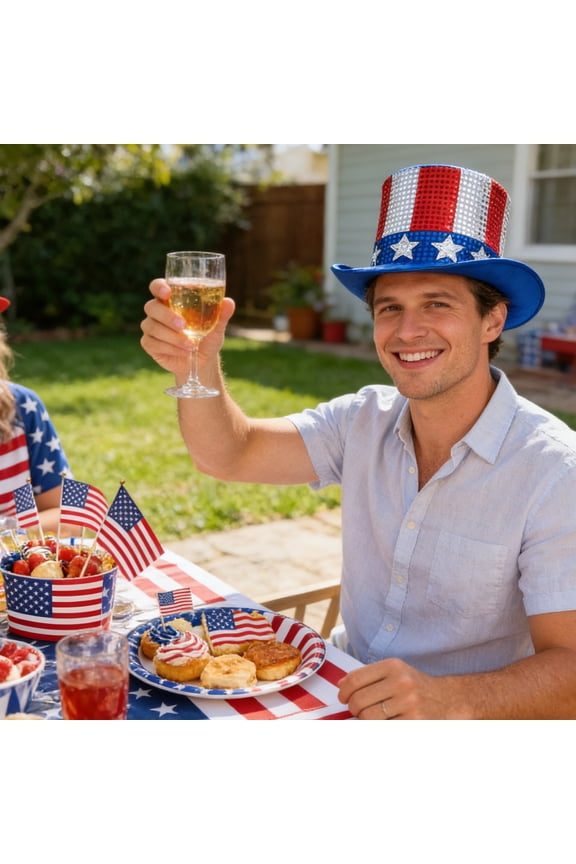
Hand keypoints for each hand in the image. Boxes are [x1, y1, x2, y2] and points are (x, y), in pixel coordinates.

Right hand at [140, 279, 235, 378]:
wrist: (202, 362)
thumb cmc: (207, 338)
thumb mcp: (217, 327)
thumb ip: (221, 314)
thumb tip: (229, 302)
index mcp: (171, 300)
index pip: (157, 286)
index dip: (159, 287)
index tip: (168, 292)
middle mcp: (157, 311)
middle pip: (152, 307)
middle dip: (167, 316)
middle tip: (183, 325)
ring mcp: (151, 327)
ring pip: (152, 327)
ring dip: (172, 337)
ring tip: (191, 345)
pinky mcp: (149, 344)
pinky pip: (152, 343)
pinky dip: (170, 349)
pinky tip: (184, 352)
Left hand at [338, 657, 465, 719]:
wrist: (449, 699)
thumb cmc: (416, 687)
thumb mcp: (395, 672)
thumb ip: (368, 676)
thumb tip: (341, 686)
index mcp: (393, 666)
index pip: (355, 679)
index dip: (344, 692)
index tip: (343, 698)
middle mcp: (401, 682)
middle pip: (359, 701)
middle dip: (353, 709)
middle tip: (357, 711)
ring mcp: (409, 704)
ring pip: (368, 718)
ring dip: (364, 721)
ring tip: (371, 718)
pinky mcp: (414, 723)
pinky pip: (383, 730)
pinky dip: (378, 729)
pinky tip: (384, 724)